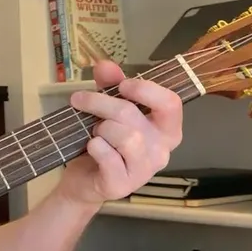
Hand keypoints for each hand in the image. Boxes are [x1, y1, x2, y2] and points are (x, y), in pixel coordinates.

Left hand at [56, 60, 182, 206]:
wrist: (83, 180)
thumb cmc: (104, 142)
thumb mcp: (107, 109)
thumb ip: (110, 85)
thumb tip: (105, 65)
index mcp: (166, 130)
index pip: (171, 103)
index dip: (146, 89)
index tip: (121, 85)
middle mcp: (161, 151)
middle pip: (134, 116)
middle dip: (102, 103)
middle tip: (80, 100)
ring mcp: (144, 171)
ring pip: (125, 137)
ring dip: (101, 128)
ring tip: (95, 133)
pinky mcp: (122, 185)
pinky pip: (108, 156)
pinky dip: (95, 146)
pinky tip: (91, 147)